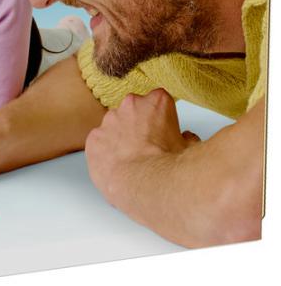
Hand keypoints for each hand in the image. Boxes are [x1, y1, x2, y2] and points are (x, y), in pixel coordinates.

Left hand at [85, 89, 198, 210]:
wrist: (143, 184)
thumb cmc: (168, 166)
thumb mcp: (191, 149)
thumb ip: (188, 138)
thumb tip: (187, 138)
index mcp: (156, 102)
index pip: (159, 100)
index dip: (162, 117)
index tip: (164, 130)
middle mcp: (129, 106)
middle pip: (134, 110)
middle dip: (140, 125)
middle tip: (149, 147)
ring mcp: (108, 121)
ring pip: (114, 126)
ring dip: (121, 138)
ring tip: (132, 160)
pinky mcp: (93, 139)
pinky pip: (100, 143)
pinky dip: (106, 152)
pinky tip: (117, 166)